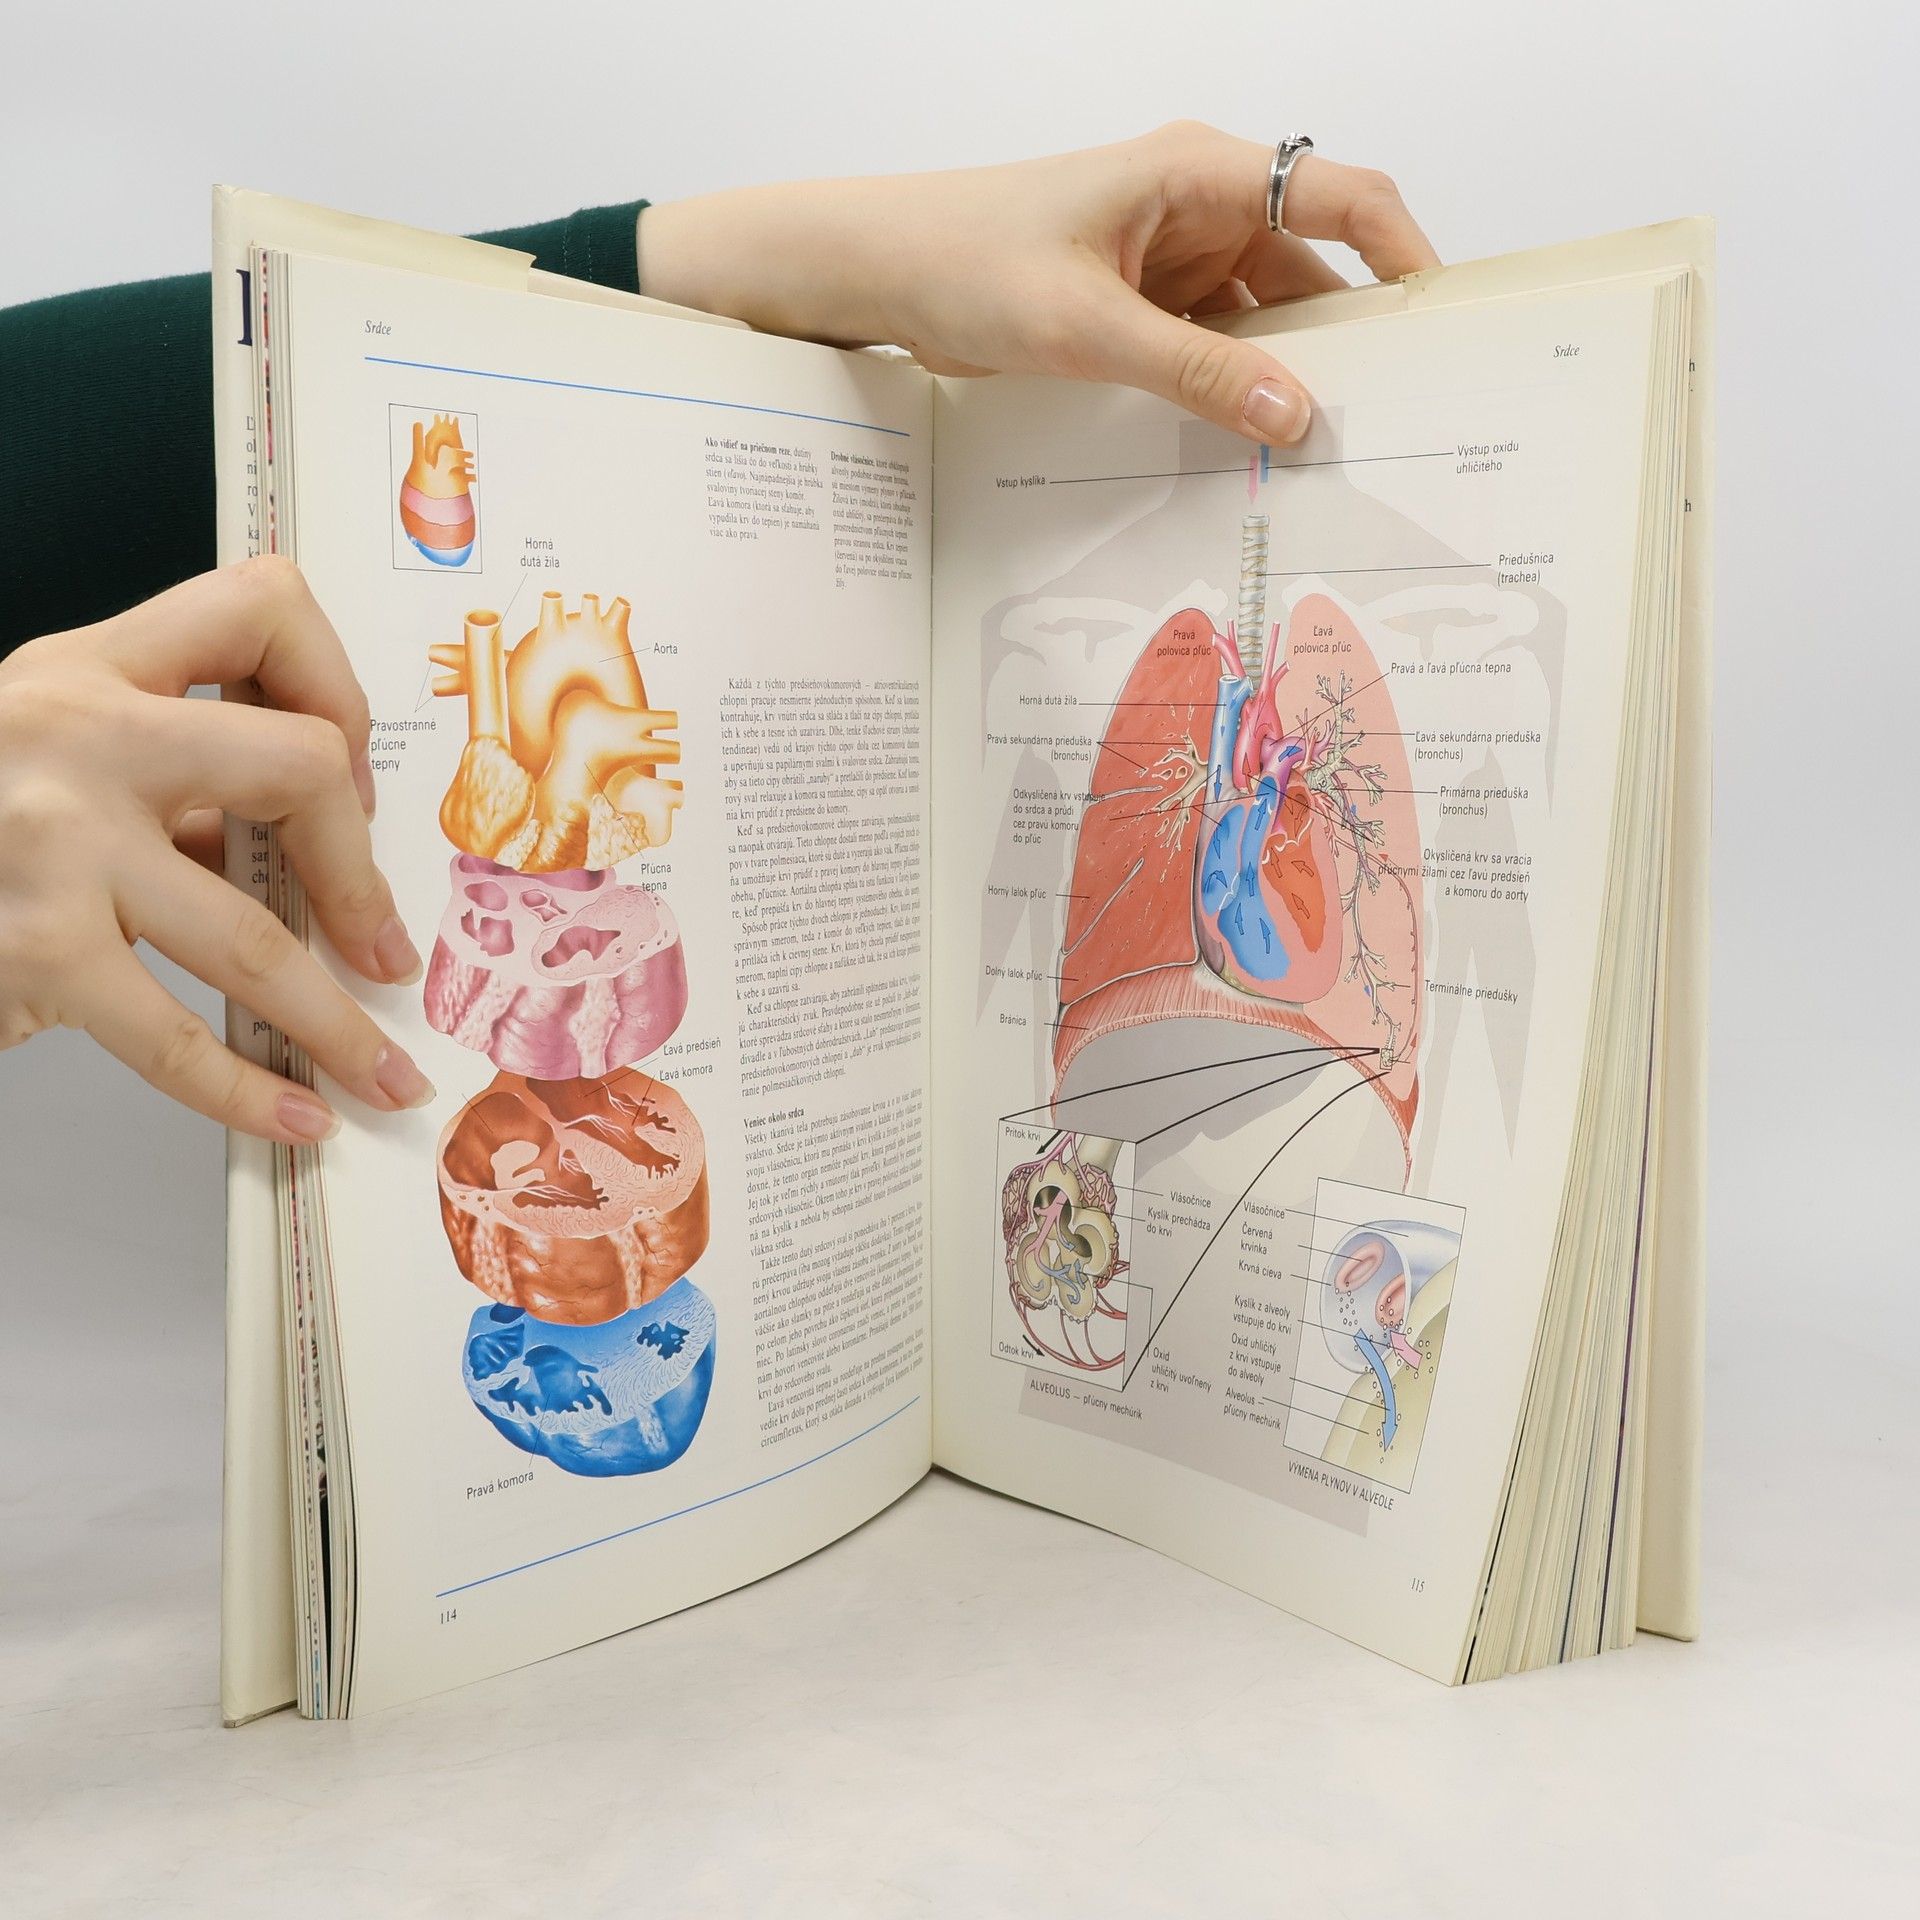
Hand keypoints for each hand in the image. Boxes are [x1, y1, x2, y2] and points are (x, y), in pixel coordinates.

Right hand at [0, 558, 432, 1141]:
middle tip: (387, 947)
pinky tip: (297, 1117)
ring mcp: (56, 844)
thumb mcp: (58, 754)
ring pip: (255, 937)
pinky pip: (175, 1036)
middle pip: (298, 767)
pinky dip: (248, 1091)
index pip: (262, 609)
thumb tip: (320, 855)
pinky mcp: (34, 950)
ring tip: (387, 1075)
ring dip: (341, 1024)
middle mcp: (78, 734)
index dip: (335, 685)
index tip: (348, 774)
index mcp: (93, 667)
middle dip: (364, 874)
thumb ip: (176, 781)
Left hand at [639, 122, 1438, 445]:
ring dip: (1282, 381)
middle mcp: (1198, 206)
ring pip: (1263, 322)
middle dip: (1344, 348)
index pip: (1342, 197)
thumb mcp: (1088, 329)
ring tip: (1318, 455)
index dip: (1404, 256)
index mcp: (1198, 174)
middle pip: (1311, 274)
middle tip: (1386, 425)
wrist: (877, 269)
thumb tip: (1296, 417)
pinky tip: (1246, 446)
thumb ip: (1197, 375)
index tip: (1442, 328)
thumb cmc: (966, 259)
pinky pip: (1213, 348)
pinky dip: (1231, 392)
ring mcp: (1171, 257)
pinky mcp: (1142, 303)